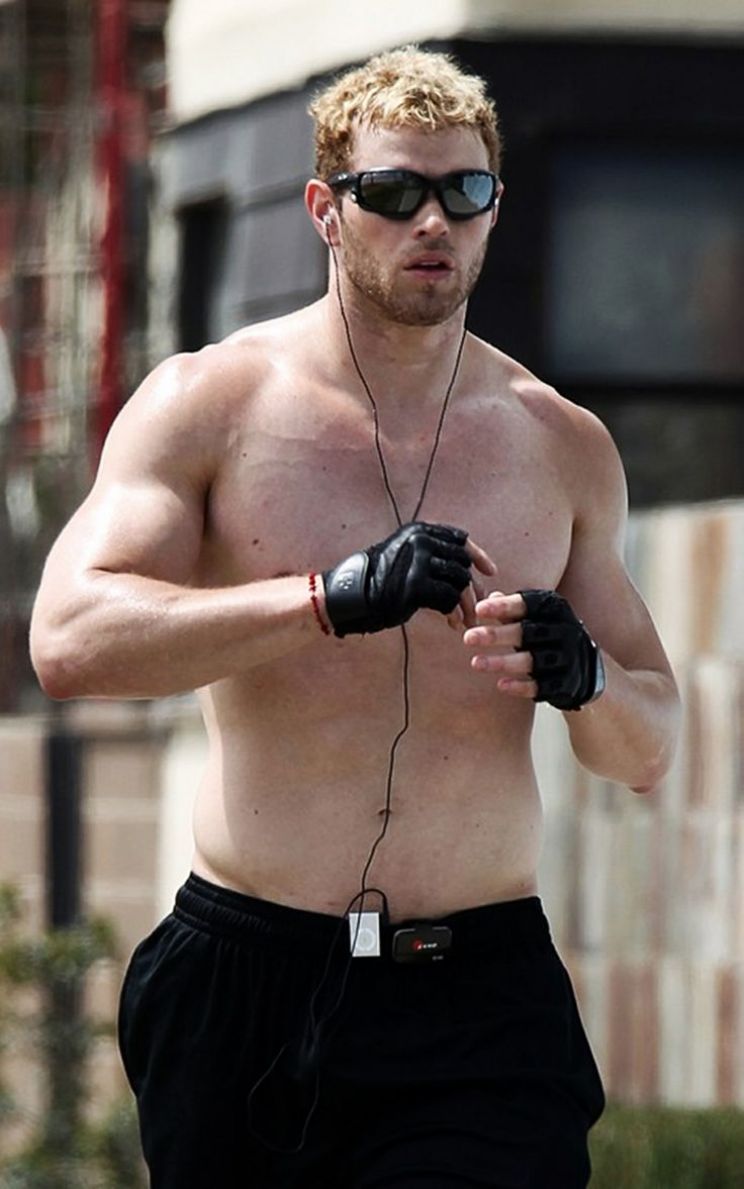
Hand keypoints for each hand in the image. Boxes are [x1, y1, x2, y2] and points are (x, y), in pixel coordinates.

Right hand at [322, 522, 495, 637]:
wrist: (352, 596)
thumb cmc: (381, 581)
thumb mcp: (408, 557)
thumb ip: (434, 557)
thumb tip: (471, 573)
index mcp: (420, 530)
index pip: (460, 540)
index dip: (478, 556)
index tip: (489, 572)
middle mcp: (420, 540)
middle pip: (462, 563)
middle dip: (473, 588)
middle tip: (476, 607)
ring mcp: (417, 561)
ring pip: (458, 582)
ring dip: (465, 605)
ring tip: (465, 621)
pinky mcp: (415, 584)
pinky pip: (447, 599)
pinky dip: (453, 613)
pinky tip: (451, 624)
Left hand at [463, 589, 603, 709]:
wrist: (590, 668)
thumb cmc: (551, 635)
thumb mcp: (538, 617)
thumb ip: (513, 609)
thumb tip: (491, 596)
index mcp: (556, 610)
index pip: (528, 605)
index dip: (504, 607)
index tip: (479, 610)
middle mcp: (564, 631)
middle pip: (527, 632)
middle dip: (496, 635)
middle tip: (468, 638)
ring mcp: (567, 659)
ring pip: (531, 660)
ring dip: (502, 662)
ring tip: (475, 663)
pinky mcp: (565, 684)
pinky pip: (541, 686)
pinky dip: (520, 686)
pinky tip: (501, 685)